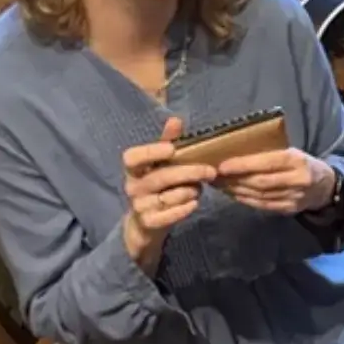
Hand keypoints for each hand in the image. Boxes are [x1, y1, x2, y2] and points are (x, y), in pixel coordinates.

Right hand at [120, 117, 217, 269]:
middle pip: (162, 177)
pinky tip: (194, 203)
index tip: (172, 149)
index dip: (151, 152)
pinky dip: (186, 208)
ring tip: (198, 189)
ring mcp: (139, 206)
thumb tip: (176, 119)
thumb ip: (167, 143)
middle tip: (211, 171)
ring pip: (171, 196)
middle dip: (190, 172)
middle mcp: (132, 186)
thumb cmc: (156, 187)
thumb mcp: (159, 165)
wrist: (145, 224)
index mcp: (133, 169)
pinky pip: (172, 214)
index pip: (133, 157)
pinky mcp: (149, 223)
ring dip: (191, 192)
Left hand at [212, 147, 337, 214]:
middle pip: (260, 182)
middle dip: (235, 180)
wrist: (325, 186)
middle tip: (215, 176)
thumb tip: (236, 152)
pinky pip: (263, 205)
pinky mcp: (289, 209)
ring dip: (236, 190)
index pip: (267, 162)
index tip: (222, 166)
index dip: (243, 165)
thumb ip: (270, 153)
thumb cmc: (302, 163)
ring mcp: (294, 197)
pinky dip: (245, 200)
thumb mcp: (292, 152)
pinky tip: (234, 194)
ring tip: (220, 184)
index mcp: (297, 160)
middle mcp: (297, 180)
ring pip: (259, 195)